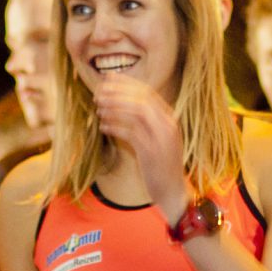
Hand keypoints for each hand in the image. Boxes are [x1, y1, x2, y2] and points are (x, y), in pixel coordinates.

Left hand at [92, 77, 189, 221]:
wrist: (173, 192)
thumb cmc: (160, 165)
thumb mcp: (156, 139)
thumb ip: (144, 122)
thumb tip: (120, 106)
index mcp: (169, 119)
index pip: (147, 92)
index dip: (126, 83)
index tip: (109, 78)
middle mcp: (167, 125)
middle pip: (142, 98)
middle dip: (118, 92)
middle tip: (99, 91)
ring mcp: (161, 138)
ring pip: (137, 112)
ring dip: (116, 106)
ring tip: (98, 107)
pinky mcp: (152, 152)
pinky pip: (131, 133)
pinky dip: (116, 127)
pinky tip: (103, 126)